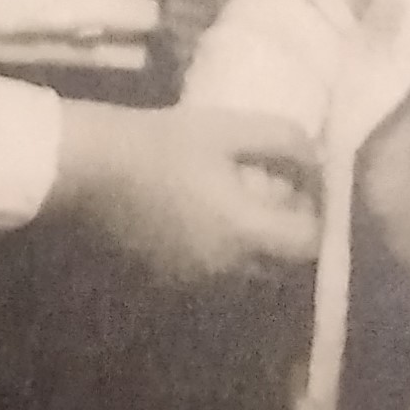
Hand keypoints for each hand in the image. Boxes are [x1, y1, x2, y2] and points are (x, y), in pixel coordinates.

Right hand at [51, 102, 321, 282]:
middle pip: (282, 264)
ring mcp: (197, 281)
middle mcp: (227, 270)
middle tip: (276, 192)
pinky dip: (225, 251)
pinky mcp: (172, 280)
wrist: (92, 170)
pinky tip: (205, 213)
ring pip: (250, 272)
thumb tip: (318, 158)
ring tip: (240, 200)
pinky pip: (217, 274)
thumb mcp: (228, 128)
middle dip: (288, 233)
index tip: (306, 187)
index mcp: (245, 233)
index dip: (317, 216)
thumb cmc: (161, 144)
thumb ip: (284, 140)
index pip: (309, 245)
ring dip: (257, 244)